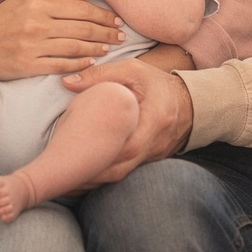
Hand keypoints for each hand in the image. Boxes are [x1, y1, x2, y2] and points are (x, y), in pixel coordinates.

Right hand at [0, 0, 123, 80]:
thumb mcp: (24, 1)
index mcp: (39, 5)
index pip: (80, 8)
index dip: (102, 14)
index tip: (116, 18)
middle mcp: (38, 24)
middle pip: (82, 28)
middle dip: (106, 31)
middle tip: (122, 35)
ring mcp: (33, 46)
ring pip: (75, 47)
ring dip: (97, 48)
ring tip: (110, 48)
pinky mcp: (28, 65)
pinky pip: (61, 65)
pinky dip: (79, 64)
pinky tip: (91, 62)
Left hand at [60, 57, 193, 184]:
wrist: (188, 101)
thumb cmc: (155, 83)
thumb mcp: (132, 70)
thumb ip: (101, 75)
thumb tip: (67, 82)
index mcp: (155, 118)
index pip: (130, 145)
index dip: (102, 155)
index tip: (74, 156)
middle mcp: (156, 142)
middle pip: (123, 167)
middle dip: (93, 173)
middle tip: (63, 175)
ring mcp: (154, 155)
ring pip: (123, 174)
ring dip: (96, 178)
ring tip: (68, 181)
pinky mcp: (150, 160)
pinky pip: (126, 172)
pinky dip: (105, 174)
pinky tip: (85, 175)